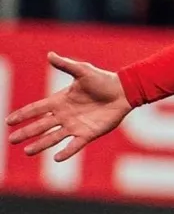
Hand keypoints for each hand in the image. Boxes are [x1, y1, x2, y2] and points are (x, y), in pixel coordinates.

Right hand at [6, 53, 130, 160]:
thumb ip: (65, 65)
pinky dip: (66, 151)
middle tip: (11, 140)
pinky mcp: (89, 133)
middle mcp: (65, 115)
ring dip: (40, 144)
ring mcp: (76, 125)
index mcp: (60, 101)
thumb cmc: (102, 80)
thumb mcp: (82, 71)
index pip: (36, 109)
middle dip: (26, 133)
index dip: (23, 115)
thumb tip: (50, 54)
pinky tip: (57, 158)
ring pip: (53, 137)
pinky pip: (75, 145)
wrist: (123, 91)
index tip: (8, 121)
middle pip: (41, 126)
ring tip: (27, 152)